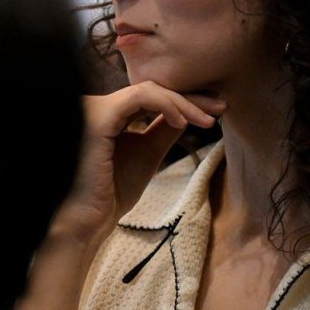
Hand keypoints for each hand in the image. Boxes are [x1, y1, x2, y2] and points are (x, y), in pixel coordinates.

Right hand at [63, 83, 225, 239]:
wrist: (89, 219)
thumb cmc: (112, 192)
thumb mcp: (147, 153)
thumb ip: (163, 130)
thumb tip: (188, 112)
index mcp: (107, 113)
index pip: (150, 97)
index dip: (183, 101)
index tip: (213, 111)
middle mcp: (98, 104)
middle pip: (152, 90)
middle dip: (189, 97)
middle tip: (221, 106)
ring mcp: (96, 106)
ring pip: (148, 90)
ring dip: (183, 102)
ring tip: (206, 119)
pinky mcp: (100, 114)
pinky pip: (140, 97)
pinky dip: (166, 105)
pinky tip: (183, 121)